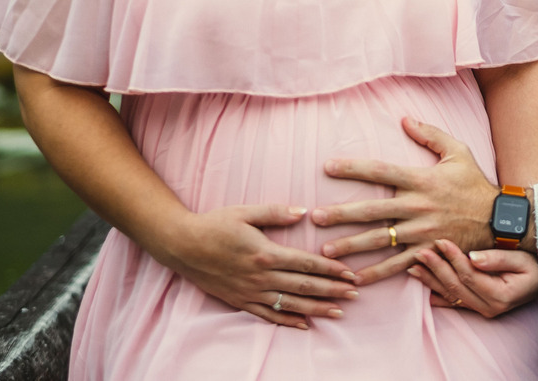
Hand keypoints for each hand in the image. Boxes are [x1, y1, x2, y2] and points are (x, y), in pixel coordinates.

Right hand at [155, 204, 359, 327]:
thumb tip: (305, 212)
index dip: (331, 269)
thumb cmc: (214, 224)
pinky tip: (305, 325)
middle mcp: (260, 276)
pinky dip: (288, 321)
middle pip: (304, 286)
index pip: (306, 263)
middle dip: (332, 291)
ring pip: (290, 304)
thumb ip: (276, 212)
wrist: (180, 246)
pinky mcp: (239, 301)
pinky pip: (268, 315)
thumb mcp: (245, 212)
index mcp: (265, 252)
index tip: (351, 273)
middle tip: (356, 294)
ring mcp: (250, 292)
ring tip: (339, 312)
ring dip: (317, 309)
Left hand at [312, 117, 499, 284]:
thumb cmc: (475, 183)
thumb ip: (430, 134)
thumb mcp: (458, 152)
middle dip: (341, 214)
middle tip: (315, 217)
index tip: (328, 167)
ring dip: (351, 246)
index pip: (381, 171)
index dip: (353, 168)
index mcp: (421, 180)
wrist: (498, 219)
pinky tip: (355, 277)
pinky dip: (377, 273)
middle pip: (373, 211)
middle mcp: (418, 206)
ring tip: (326, 250)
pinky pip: (398, 265)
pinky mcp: (428, 251)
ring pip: (380, 241)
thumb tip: (404, 119)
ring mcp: (422, 232)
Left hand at [409, 239, 537, 317]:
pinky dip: (440, 296)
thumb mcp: (523, 259)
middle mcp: (490, 308)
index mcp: (500, 295)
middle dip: (436, 268)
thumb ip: (498, 259)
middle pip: (456, 286)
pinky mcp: (481, 308)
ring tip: (413, 267)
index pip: (469, 275)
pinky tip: (426, 291)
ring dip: (432, 281)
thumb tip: (473, 257)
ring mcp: (485, 310)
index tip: (440, 241)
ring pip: (452, 295)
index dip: (453, 258)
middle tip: (419, 252)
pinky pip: (457, 303)